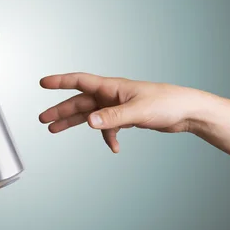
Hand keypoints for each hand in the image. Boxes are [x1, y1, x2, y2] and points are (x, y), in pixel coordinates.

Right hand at [39, 73, 202, 152]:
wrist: (188, 111)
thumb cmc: (167, 103)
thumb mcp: (137, 111)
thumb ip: (112, 117)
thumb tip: (90, 123)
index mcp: (111, 87)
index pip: (80, 81)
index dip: (60, 82)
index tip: (42, 83)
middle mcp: (111, 95)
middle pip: (79, 102)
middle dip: (61, 110)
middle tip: (43, 119)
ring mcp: (118, 106)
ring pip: (90, 115)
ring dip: (73, 123)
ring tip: (54, 130)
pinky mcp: (127, 117)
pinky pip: (109, 127)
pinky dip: (108, 137)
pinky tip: (114, 147)